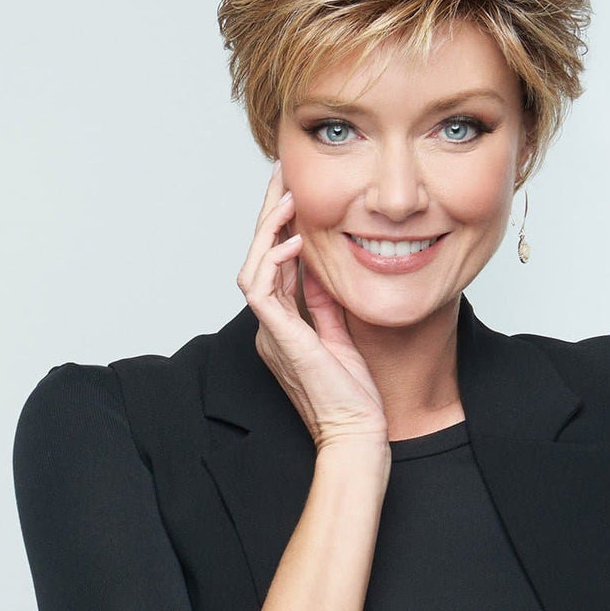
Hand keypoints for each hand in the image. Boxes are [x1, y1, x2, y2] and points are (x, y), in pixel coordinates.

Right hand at [236, 163, 388, 453]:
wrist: (356, 433)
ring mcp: (271, 331)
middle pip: (259, 258)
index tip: (292, 193)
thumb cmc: (351, 392)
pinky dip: (274, 261)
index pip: (275, 264)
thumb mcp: (337, 331)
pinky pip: (262, 291)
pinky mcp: (279, 338)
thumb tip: (316, 264)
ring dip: (268, 230)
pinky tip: (294, 240)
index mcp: (283, 323)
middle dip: (269, 214)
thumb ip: (321, 299)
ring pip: (253, 268)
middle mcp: (270, 324)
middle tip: (281, 177)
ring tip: (287, 198)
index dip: (280, 227)